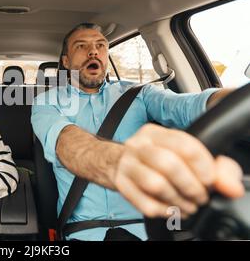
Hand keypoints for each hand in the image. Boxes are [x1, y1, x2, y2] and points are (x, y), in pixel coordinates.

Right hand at [114, 123, 244, 218]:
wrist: (114, 162)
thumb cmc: (153, 159)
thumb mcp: (181, 154)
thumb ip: (215, 167)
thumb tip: (230, 186)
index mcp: (155, 133)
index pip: (184, 145)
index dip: (203, 167)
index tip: (210, 181)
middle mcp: (138, 145)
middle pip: (168, 164)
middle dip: (191, 186)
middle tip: (199, 197)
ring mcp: (126, 164)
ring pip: (155, 184)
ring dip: (177, 200)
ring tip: (187, 206)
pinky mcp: (120, 184)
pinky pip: (144, 203)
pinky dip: (163, 211)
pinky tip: (170, 209)